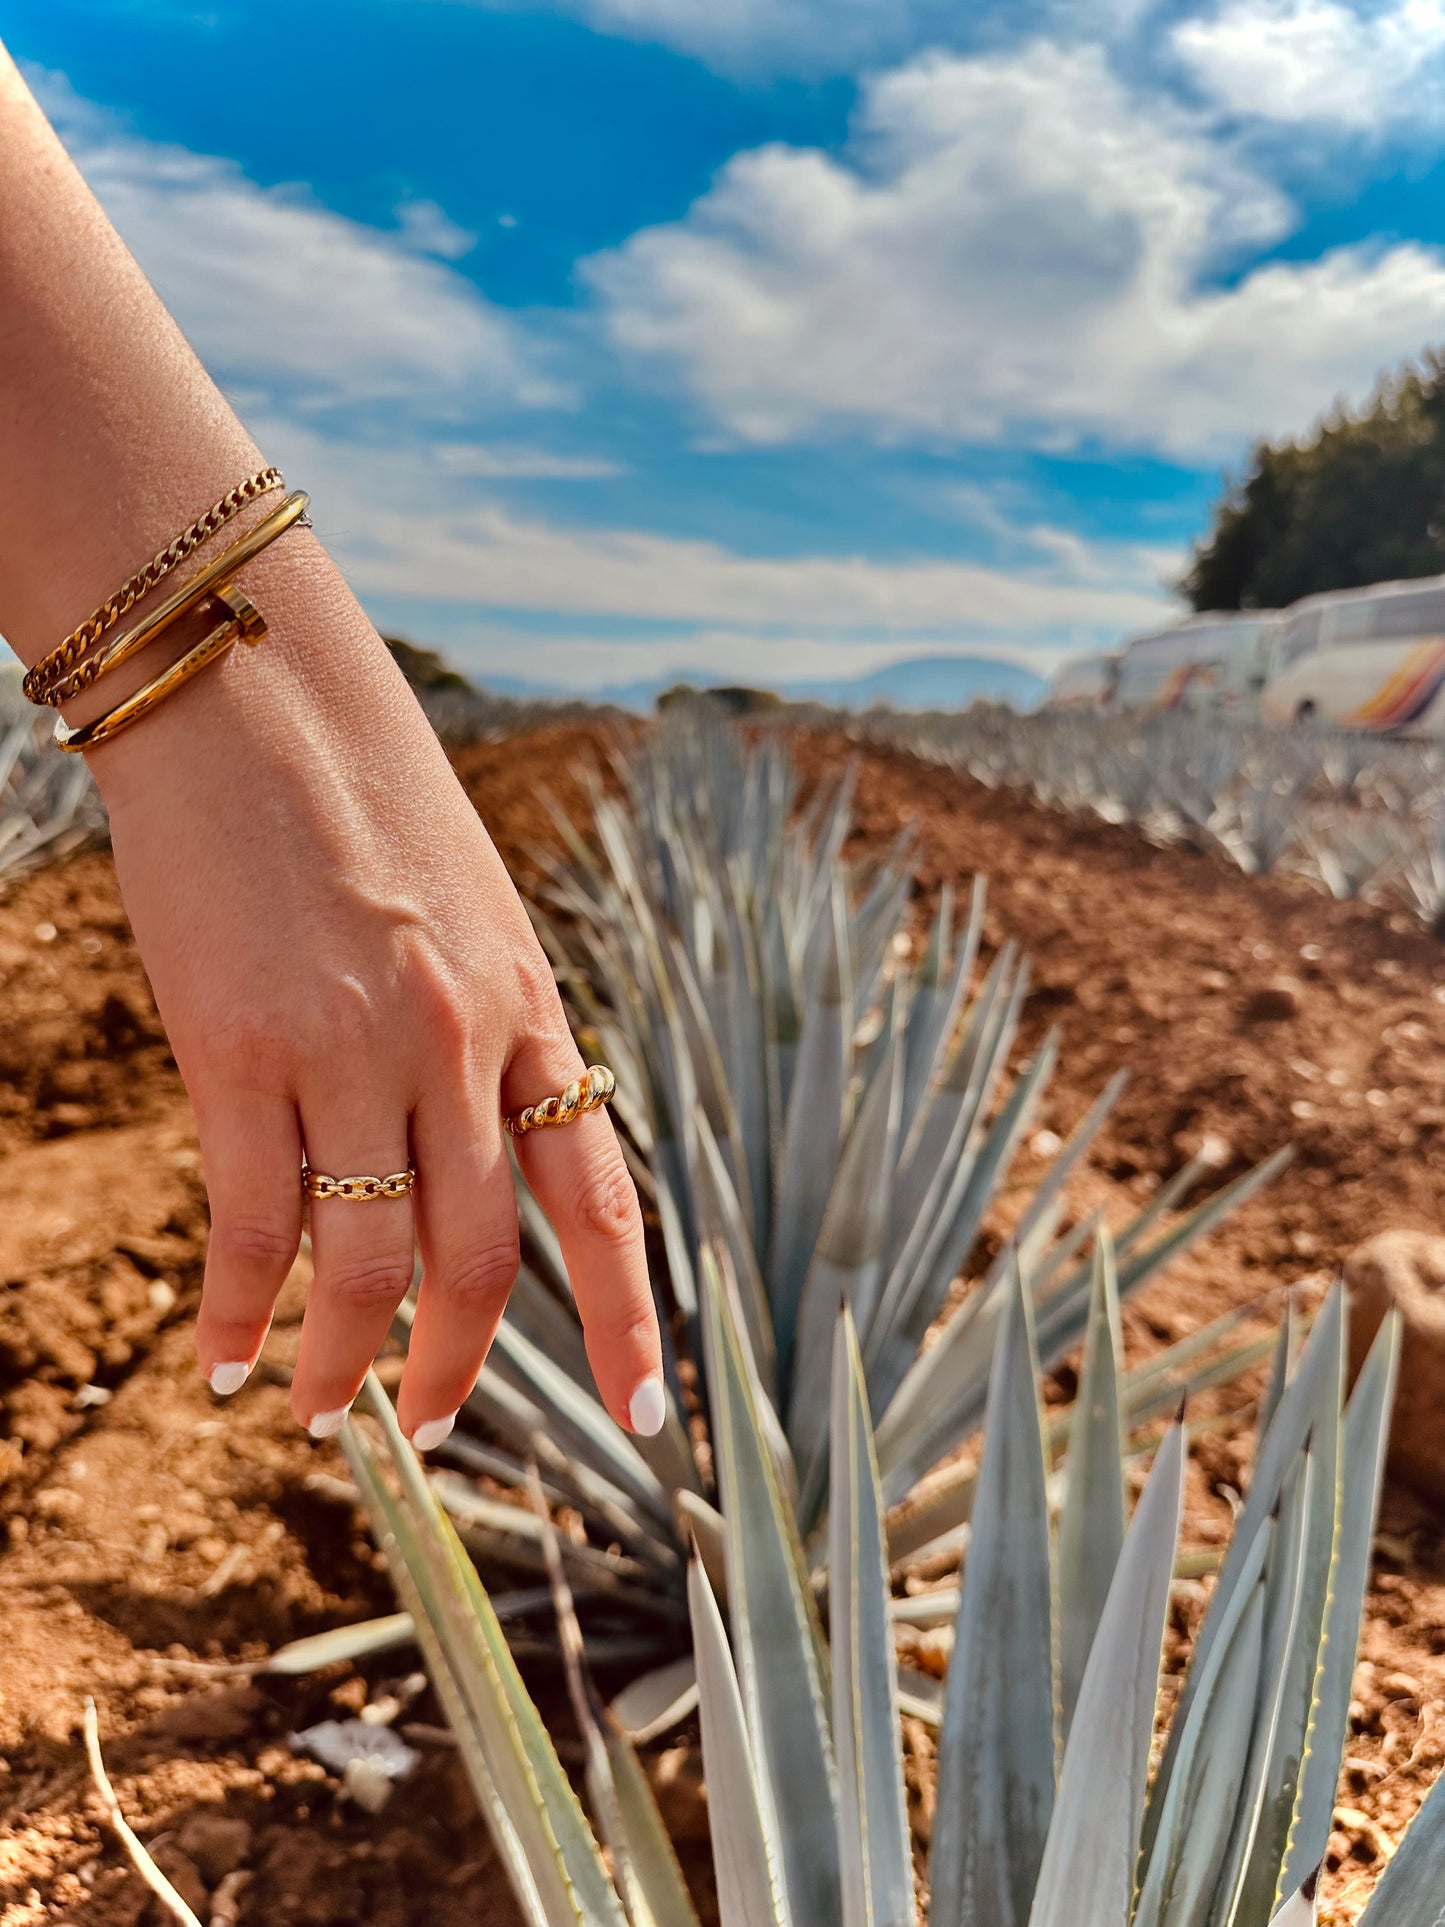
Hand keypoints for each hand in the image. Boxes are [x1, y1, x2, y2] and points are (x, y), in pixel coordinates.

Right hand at [84, 527, 663, 1445]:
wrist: (254, 687)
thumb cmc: (360, 793)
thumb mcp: (462, 912)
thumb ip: (473, 1030)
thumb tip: (446, 1146)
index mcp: (529, 1007)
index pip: (602, 1194)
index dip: (629, 1316)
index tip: (643, 1412)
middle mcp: (459, 1044)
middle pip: (484, 1259)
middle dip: (462, 1366)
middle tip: (430, 1426)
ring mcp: (351, 1050)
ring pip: (368, 1263)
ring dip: (344, 1362)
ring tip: (319, 1412)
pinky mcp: (239, 1048)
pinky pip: (254, 1223)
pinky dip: (242, 1310)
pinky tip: (225, 1360)